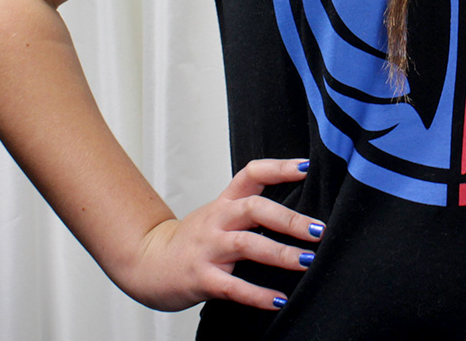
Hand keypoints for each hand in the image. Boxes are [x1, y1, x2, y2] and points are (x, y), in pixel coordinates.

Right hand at [119, 158, 324, 311]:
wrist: (148, 263)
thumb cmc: (193, 240)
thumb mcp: (218, 215)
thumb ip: (249, 209)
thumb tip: (296, 212)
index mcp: (224, 202)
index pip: (251, 173)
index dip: (279, 167)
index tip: (307, 166)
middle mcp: (217, 220)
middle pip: (254, 208)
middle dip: (289, 219)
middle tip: (318, 230)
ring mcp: (208, 249)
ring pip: (247, 245)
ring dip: (280, 254)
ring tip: (307, 261)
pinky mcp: (202, 278)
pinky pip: (233, 287)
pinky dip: (258, 295)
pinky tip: (279, 300)